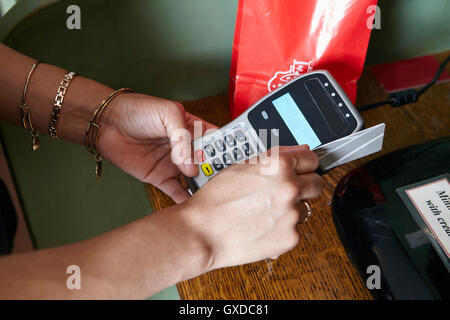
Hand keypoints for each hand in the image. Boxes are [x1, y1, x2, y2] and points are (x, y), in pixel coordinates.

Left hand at [98, 93, 215, 203]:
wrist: (107, 123)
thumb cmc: (137, 110)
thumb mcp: (167, 114)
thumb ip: (183, 138)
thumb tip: (191, 166)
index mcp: (193, 128)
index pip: (215, 140)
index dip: (226, 149)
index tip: (235, 160)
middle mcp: (186, 148)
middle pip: (208, 163)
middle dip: (217, 171)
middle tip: (226, 181)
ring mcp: (174, 164)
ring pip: (195, 179)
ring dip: (204, 186)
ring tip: (214, 194)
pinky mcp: (160, 177)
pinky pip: (176, 191)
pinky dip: (184, 199)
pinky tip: (194, 204)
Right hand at [180, 145, 322, 270]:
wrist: (202, 232)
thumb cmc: (215, 199)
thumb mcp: (241, 166)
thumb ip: (275, 158)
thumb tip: (299, 152)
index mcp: (279, 166)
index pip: (312, 159)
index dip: (304, 164)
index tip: (301, 169)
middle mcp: (290, 188)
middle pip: (316, 183)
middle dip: (304, 185)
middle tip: (286, 190)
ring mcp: (292, 214)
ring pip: (306, 207)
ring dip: (292, 207)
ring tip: (267, 210)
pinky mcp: (290, 237)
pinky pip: (295, 228)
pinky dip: (283, 228)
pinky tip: (264, 225)